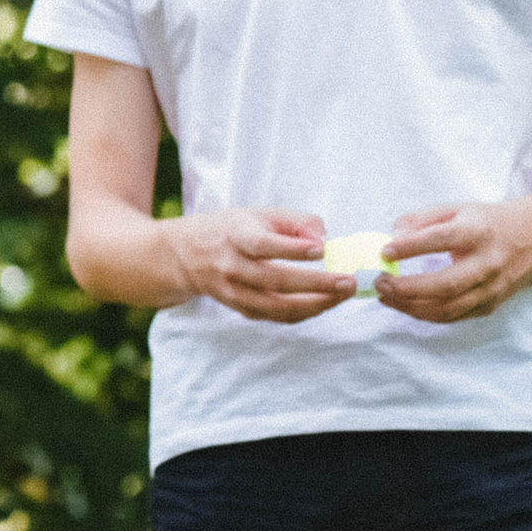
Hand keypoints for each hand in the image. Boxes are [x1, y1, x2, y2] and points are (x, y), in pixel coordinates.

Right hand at [166, 207, 355, 322]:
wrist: (184, 256)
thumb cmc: (228, 230)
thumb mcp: (256, 214)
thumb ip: (294, 222)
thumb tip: (324, 239)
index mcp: (235, 237)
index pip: (263, 245)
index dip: (292, 249)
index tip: (322, 249)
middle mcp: (232, 267)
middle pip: (275, 280)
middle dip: (316, 284)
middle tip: (347, 282)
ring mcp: (234, 292)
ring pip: (277, 306)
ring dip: (315, 304)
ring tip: (342, 295)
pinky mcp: (240, 308)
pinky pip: (275, 316)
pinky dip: (302, 313)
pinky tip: (323, 303)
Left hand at [375, 193, 531, 322]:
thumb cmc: (485, 222)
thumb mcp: (455, 209)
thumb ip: (421, 219)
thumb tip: (392, 237)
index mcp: (478, 232)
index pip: (442, 239)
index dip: (411, 247)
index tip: (384, 252)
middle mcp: (488, 263)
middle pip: (446, 284)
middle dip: (407, 288)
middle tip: (380, 282)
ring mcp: (492, 288)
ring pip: (449, 307)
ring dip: (411, 306)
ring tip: (385, 296)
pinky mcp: (491, 304)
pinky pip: (455, 316)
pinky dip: (426, 314)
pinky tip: (404, 304)